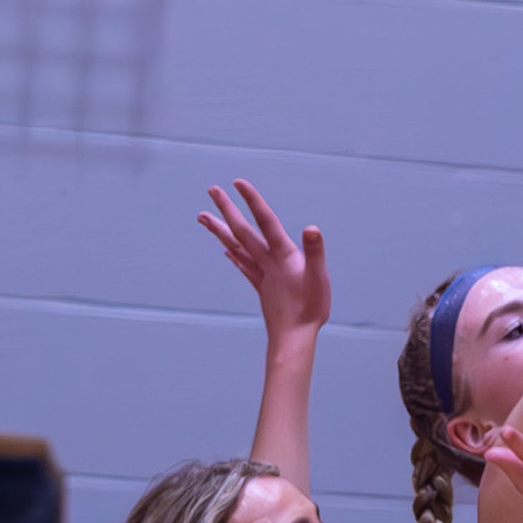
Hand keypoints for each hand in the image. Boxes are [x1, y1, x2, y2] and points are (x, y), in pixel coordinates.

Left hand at [196, 179, 326, 341]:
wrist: (294, 340)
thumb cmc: (310, 310)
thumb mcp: (318, 279)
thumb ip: (314, 253)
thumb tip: (311, 229)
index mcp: (282, 256)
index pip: (266, 221)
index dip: (253, 201)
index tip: (238, 183)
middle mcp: (267, 262)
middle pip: (242, 231)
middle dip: (227, 209)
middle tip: (212, 190)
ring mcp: (262, 275)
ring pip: (236, 247)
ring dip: (220, 230)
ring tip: (203, 217)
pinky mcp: (262, 287)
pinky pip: (243, 266)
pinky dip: (233, 254)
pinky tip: (225, 249)